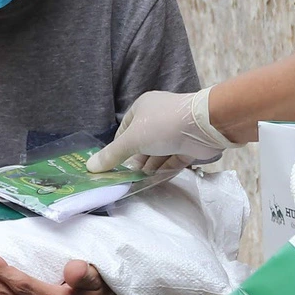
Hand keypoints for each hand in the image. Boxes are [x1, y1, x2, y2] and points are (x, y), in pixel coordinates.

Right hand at [86, 88, 234, 172]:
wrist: (204, 125)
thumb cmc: (163, 125)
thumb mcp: (132, 139)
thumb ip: (112, 155)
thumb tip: (90, 166)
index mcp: (143, 109)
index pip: (124, 131)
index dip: (118, 149)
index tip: (112, 167)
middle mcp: (158, 119)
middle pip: (141, 144)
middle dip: (134, 162)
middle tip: (125, 180)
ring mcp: (175, 133)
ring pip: (157, 154)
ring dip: (148, 169)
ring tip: (138, 184)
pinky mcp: (188, 146)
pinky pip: (172, 160)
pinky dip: (164, 171)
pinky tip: (155, 183)